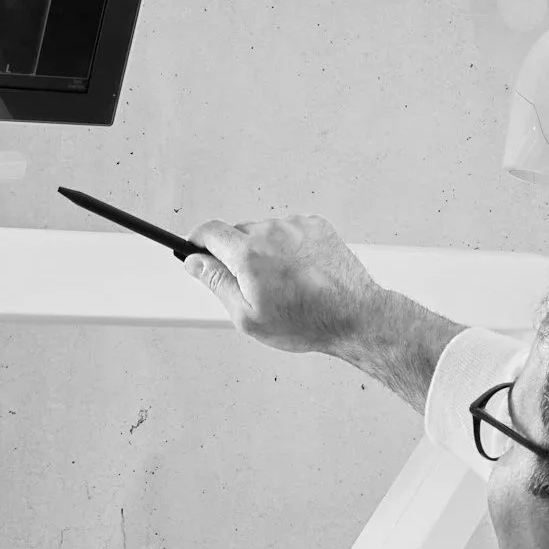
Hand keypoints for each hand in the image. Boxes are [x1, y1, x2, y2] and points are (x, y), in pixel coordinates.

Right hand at [185, 215, 388, 357]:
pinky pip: (289, 230)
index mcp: (249, 254)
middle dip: (235, 254)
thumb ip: (216, 284)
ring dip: (263, 250)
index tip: (195, 249)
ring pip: (264, 231)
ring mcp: (296, 226)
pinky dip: (287, 246)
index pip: (209, 231)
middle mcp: (271, 232)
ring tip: (282, 282)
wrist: (353, 316)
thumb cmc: (305, 322)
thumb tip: (195, 262)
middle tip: (250, 284)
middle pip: (237, 232)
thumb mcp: (248, 317)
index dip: (197, 241)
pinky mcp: (315, 226)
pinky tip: (299, 272)